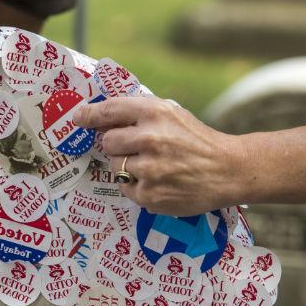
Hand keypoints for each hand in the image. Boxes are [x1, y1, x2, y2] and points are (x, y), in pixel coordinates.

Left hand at [74, 96, 244, 215]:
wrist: (227, 170)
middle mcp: (150, 139)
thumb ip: (140, 115)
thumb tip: (101, 119)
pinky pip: (126, 188)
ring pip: (115, 166)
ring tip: (154, 167)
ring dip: (127, 167)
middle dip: (116, 145)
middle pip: (107, 142)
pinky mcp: (149, 195)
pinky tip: (158, 181)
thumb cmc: (197, 140)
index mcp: (155, 113)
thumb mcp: (173, 114)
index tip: (78, 118)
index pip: (110, 111)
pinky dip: (136, 186)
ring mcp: (149, 169)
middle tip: (134, 149)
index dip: (89, 115)